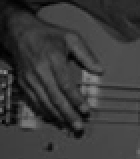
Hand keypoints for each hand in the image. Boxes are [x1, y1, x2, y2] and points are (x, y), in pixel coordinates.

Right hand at [1, 11, 100, 128]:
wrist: (21, 33)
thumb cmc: (47, 35)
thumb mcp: (71, 38)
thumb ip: (86, 54)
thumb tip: (99, 69)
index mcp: (53, 60)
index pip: (65, 84)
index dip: (76, 99)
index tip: (85, 109)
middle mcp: (40, 71)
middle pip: (55, 97)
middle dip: (68, 114)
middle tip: (78, 125)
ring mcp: (30, 79)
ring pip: (44, 102)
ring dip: (57, 116)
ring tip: (69, 126)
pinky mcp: (23, 83)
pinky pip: (34, 101)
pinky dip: (44, 111)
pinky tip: (53, 118)